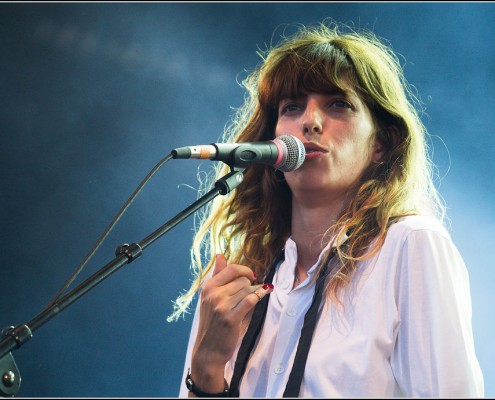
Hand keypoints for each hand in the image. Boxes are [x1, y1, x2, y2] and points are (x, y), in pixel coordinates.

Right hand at [190, 254, 273, 391]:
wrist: (208, 350)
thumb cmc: (212, 323)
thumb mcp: (210, 297)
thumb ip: (218, 276)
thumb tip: (220, 255)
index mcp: (208, 288)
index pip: (231, 269)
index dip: (244, 270)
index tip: (251, 276)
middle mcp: (213, 294)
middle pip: (241, 280)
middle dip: (249, 285)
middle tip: (248, 295)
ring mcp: (221, 306)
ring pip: (247, 289)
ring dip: (254, 293)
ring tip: (250, 302)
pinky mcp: (231, 318)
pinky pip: (251, 299)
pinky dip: (260, 295)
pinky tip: (265, 293)